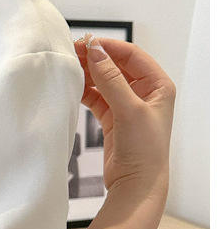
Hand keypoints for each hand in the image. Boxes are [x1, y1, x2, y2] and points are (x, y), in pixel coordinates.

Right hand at [73, 35, 174, 198]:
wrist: (136, 185)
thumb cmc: (143, 150)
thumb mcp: (129, 109)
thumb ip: (111, 79)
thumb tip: (95, 51)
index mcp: (158, 85)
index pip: (132, 55)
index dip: (109, 47)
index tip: (86, 43)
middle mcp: (145, 93)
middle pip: (116, 66)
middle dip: (95, 59)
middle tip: (72, 53)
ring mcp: (128, 106)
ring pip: (105, 81)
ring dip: (88, 74)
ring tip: (69, 68)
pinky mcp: (113, 119)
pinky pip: (97, 97)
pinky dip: (85, 91)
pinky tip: (73, 87)